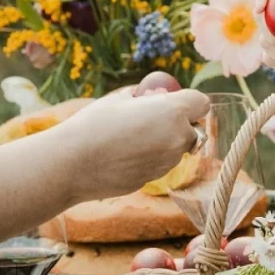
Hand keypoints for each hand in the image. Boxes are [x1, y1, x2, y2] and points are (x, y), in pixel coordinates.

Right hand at [57, 88, 210, 201]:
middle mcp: (177, 138)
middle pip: (193, 128)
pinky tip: (125, 154)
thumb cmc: (94, 124)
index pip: (202, 103)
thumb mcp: (121, 98)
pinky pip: (161, 163)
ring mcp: (168, 162)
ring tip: (131, 137)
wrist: (73, 163)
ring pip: (178, 148)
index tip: (172, 101)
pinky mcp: (156, 178)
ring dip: (165, 141)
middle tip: (150, 119)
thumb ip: (146, 97)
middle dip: (179, 123)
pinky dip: (152, 157)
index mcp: (172, 112)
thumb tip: (157, 96)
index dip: (189, 101)